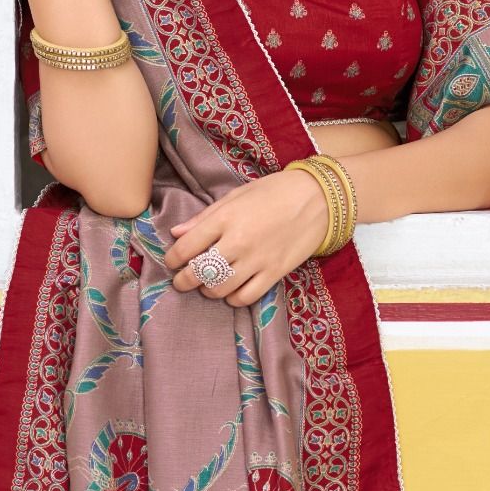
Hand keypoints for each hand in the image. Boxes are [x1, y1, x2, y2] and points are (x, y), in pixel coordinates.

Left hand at [164, 168, 335, 305]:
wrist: (317, 197)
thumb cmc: (274, 191)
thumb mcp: (236, 196)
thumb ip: (205, 217)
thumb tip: (177, 233)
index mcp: (225, 218)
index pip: (186, 248)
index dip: (172, 259)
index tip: (171, 262)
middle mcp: (238, 241)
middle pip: (199, 273)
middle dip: (184, 281)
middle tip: (182, 280)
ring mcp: (257, 260)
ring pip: (220, 289)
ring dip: (208, 290)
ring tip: (208, 284)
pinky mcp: (275, 273)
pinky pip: (246, 297)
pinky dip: (234, 299)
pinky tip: (232, 290)